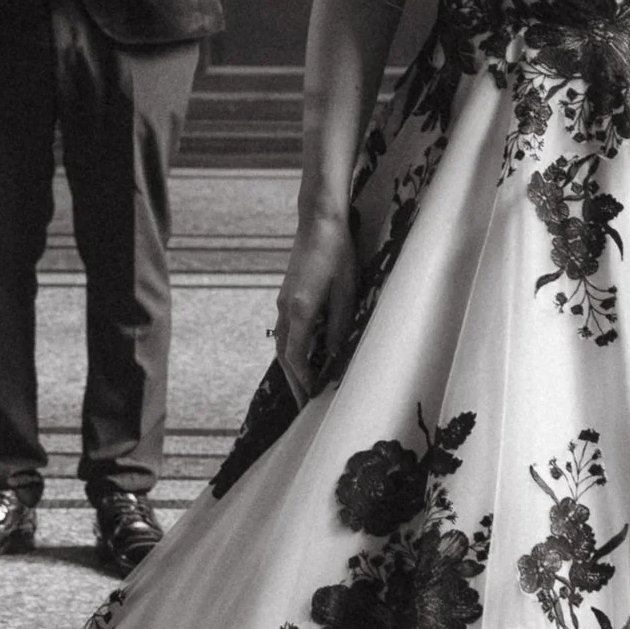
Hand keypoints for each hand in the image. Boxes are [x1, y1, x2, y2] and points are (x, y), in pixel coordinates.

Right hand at [274, 212, 357, 399]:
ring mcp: (284, 302)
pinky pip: (287, 331)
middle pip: (284, 356)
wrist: (319, 222)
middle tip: (304, 406)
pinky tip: (306, 356)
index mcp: (300, 310)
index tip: (314, 397)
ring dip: (292, 368)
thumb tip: (336, 355)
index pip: (295, 357)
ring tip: (305, 387)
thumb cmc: (338, 253)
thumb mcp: (346, 291)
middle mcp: (286, 309)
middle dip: (294, 382)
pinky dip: (293, 350)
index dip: (304, 380)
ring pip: (283, 344)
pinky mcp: (288, 295)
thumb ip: (339, 325)